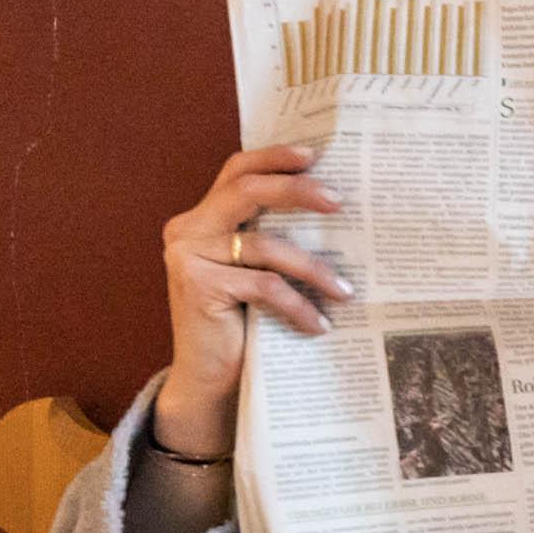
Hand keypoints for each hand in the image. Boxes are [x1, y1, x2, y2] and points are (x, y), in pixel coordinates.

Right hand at [156, 146, 348, 456]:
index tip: (314, 154)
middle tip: (339, 202)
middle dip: (296, 191)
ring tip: (345, 290)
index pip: (237, 171)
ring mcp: (188, 256)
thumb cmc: (242, 322)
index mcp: (203, 217)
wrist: (209, 377)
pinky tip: (318, 325)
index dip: (273, 157)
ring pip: (264, 245)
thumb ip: (273, 238)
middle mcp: (188, 228)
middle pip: (246, 191)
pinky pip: (264, 286)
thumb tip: (335, 210)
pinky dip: (298, 305)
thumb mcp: (257, 271)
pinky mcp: (197, 286)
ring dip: (313, 268)